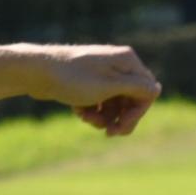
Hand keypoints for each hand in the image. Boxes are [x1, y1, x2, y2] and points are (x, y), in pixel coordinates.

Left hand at [29, 43, 162, 137]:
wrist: (37, 72)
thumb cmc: (73, 78)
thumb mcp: (108, 86)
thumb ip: (136, 88)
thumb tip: (158, 89)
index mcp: (127, 61)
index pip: (146, 92)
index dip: (136, 113)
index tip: (120, 128)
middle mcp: (118, 64)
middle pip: (131, 100)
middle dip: (119, 118)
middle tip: (107, 133)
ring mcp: (103, 72)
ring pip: (115, 103)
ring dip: (104, 117)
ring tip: (87, 120)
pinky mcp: (89, 81)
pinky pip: (100, 101)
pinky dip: (92, 110)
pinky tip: (78, 112)